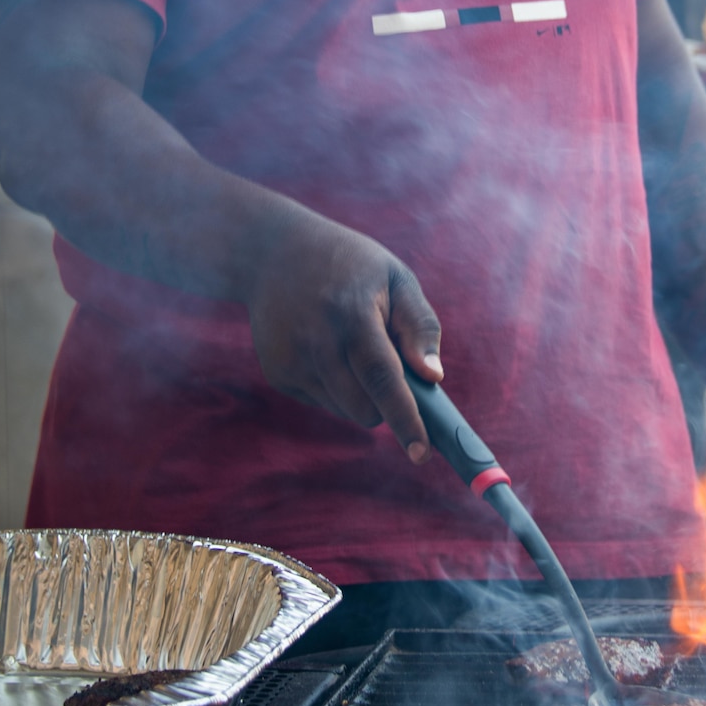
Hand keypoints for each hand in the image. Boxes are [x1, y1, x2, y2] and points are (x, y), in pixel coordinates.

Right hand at [243, 201, 442, 460]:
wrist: (271, 252)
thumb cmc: (349, 264)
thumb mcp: (394, 277)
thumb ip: (419, 325)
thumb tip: (434, 377)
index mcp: (353, 315)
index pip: (383, 378)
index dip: (405, 419)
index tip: (422, 453)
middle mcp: (318, 342)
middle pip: (365, 408)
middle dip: (388, 405)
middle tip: (393, 370)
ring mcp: (292, 360)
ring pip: (344, 410)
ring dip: (361, 395)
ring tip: (354, 347)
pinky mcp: (278, 372)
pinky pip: (322, 401)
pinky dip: (336, 387)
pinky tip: (326, 348)